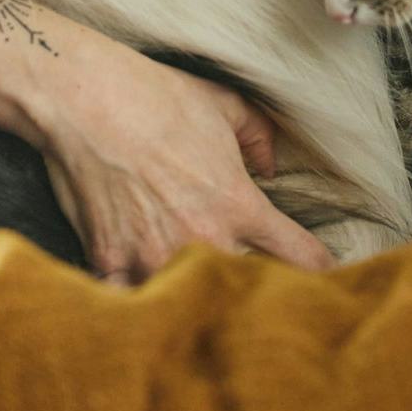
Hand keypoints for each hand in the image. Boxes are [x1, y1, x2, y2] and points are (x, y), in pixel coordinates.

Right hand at [32, 36, 337, 283]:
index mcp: (237, 206)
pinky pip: (130, 303)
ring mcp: (153, 257)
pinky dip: (138, 306)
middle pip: (249, 294)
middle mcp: (201, 240)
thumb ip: (259, 136)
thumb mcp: (224, 104)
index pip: (300, 257)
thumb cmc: (156, 97)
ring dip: (198, 307)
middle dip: (260, 299)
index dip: (320, 271)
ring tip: (205, 313)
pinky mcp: (110, 262)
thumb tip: (269, 167)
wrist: (85, 100)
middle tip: (267, 302)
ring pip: (190, 305)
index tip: (326, 280)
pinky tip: (144, 309)